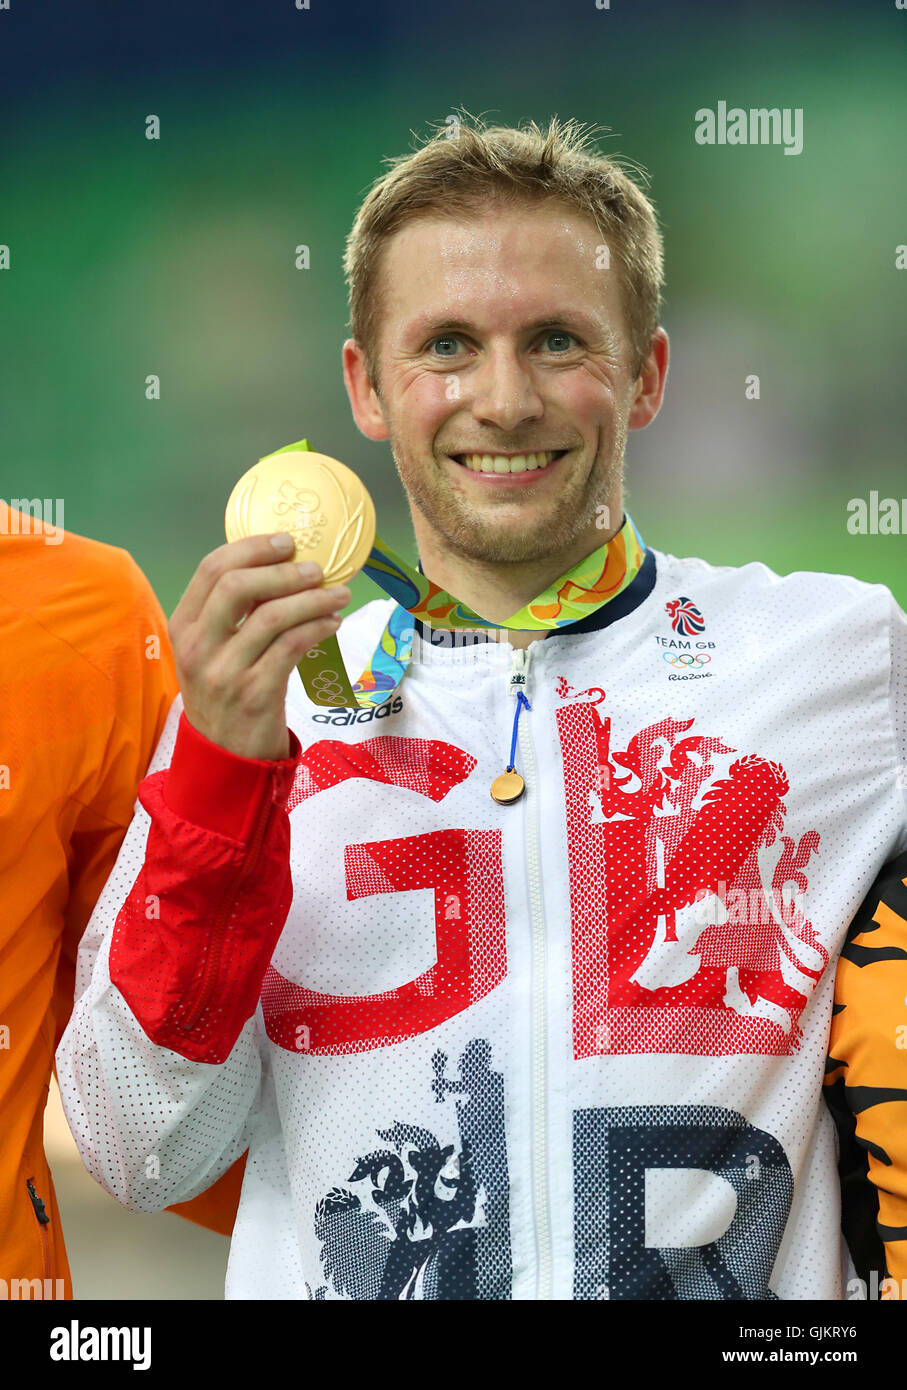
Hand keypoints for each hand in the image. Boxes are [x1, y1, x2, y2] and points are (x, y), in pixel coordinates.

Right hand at [169, 532, 349, 759]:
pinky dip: (317, 627)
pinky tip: (332, 622)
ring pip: (271, 616)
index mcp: (182, 626)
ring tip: (338, 594)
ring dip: (312, 599)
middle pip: (237, 586)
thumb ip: (232, 612)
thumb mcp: (211, 651)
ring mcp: (224, 672)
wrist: (225, 757)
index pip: (212, 569)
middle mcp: (197, 647)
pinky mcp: (254, 694)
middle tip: (316, 568)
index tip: (287, 541)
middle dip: (283, 570)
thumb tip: (281, 565)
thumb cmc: (225, 693)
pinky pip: (292, 647)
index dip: (252, 548)